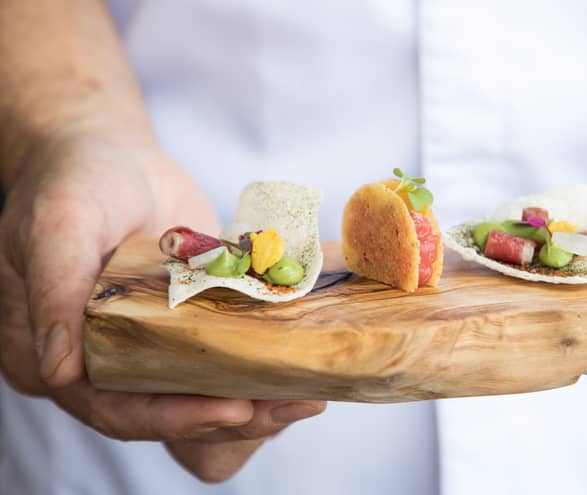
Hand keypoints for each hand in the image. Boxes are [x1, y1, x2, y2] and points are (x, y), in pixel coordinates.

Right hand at [0, 132, 325, 480]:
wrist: (112, 154)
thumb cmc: (75, 180)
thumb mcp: (59, 225)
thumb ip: (56, 291)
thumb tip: (59, 371)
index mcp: (56, 354)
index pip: (117, 407)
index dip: (175, 417)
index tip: (234, 411)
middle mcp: (103, 362)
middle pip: (170, 410)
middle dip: (233, 415)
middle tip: (293, 405)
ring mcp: (150, 346)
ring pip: (203, 391)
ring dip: (258, 398)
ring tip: (309, 394)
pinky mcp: (187, 327)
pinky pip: (224, 357)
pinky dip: (262, 364)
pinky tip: (305, 361)